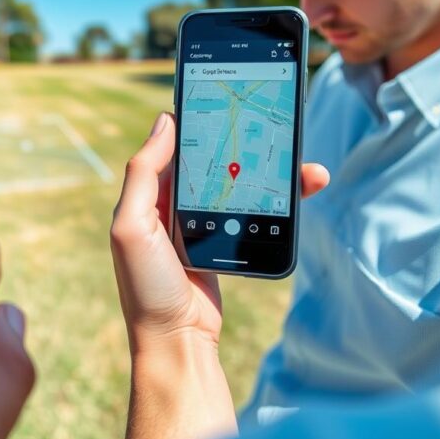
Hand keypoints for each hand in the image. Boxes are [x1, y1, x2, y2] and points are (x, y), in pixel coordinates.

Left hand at [110, 112, 328, 438]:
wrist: (176, 340)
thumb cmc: (147, 286)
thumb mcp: (132, 226)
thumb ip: (143, 174)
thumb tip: (165, 121)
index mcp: (149, 194)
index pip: (178, 144)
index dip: (203, 120)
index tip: (234, 97)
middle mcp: (173, 205)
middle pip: (218, 160)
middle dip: (252, 144)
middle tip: (282, 128)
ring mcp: (202, 223)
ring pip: (243, 184)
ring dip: (276, 172)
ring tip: (307, 168)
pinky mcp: (225, 242)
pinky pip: (254, 211)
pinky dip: (279, 201)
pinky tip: (301, 191)